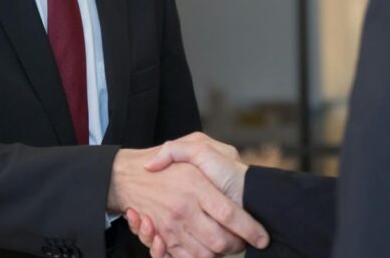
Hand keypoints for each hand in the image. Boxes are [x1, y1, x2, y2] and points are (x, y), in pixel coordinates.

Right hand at [108, 146, 266, 257]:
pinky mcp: (163, 238)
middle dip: (237, 246)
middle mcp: (184, 209)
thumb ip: (210, 150)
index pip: (229, 214)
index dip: (249, 229)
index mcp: (195, 186)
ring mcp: (172, 226)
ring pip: (205, 254)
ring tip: (228, 244)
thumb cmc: (166, 163)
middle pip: (219, 241)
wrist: (127, 176)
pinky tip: (207, 249)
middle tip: (245, 241)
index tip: (262, 237)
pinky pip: (185, 257)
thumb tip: (233, 160)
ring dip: (220, 253)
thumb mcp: (192, 144)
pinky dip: (199, 257)